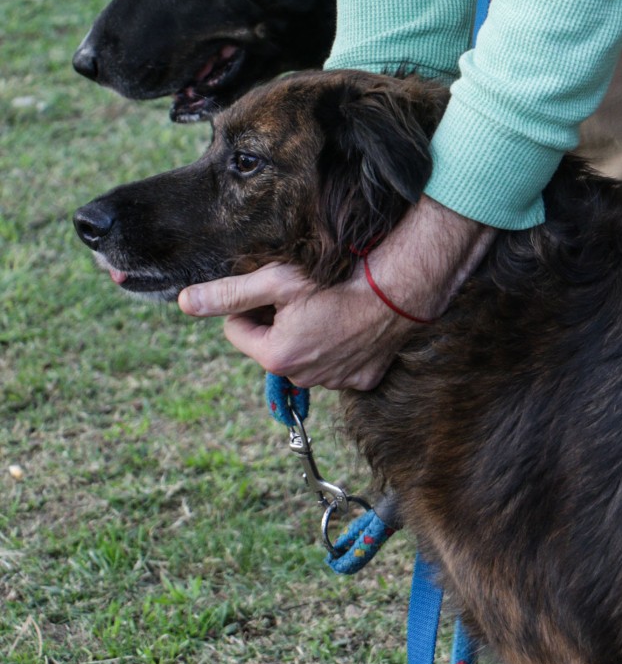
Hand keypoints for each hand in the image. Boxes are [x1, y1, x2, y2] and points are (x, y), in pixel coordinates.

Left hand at [179, 198, 494, 389]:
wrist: (395, 294)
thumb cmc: (334, 282)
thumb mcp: (275, 281)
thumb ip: (228, 293)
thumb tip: (184, 303)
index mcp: (274, 355)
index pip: (235, 330)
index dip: (248, 307)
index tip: (274, 292)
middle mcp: (300, 377)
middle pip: (269, 346)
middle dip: (277, 325)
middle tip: (304, 300)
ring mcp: (333, 383)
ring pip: (302, 358)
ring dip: (307, 337)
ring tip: (330, 312)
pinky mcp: (361, 381)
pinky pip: (338, 367)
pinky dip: (339, 350)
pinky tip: (350, 329)